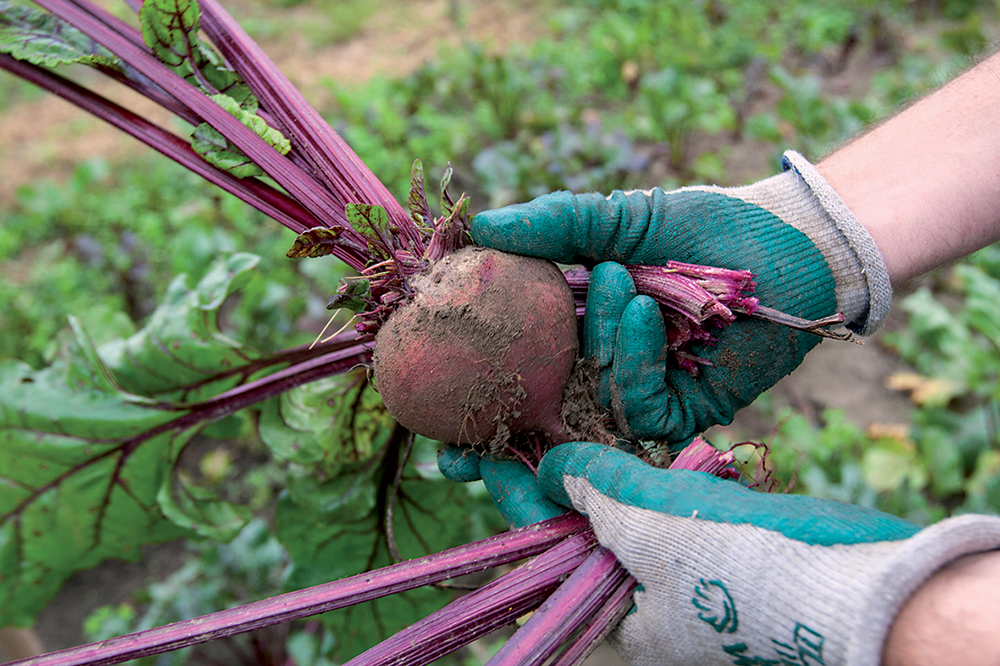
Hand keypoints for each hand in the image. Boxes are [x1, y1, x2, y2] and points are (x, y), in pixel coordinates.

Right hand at [471, 152, 891, 443]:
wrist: (784, 244)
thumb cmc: (701, 226)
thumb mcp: (619, 218)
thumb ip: (555, 223)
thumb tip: (478, 226)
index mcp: (568, 335)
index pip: (507, 379)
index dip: (468, 404)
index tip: (425, 419)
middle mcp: (596, 375)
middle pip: (535, 430)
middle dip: (501, 451)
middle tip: (464, 460)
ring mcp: (638, 400)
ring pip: (586, 422)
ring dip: (585, 364)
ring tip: (606, 287)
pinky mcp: (682, 416)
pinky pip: (639, 406)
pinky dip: (632, 358)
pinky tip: (639, 308)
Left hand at [526, 442, 999, 665]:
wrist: (854, 580)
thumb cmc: (744, 569)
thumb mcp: (653, 530)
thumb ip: (597, 492)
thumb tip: (547, 465)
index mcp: (624, 618)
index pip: (550, 551)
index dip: (517, 497)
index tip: (484, 456)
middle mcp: (651, 601)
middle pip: (585, 530)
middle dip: (557, 481)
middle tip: (526, 426)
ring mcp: (690, 572)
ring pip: (628, 512)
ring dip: (603, 468)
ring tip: (569, 418)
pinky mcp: (724, 542)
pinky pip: (668, 503)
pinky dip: (648, 472)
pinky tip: (634, 441)